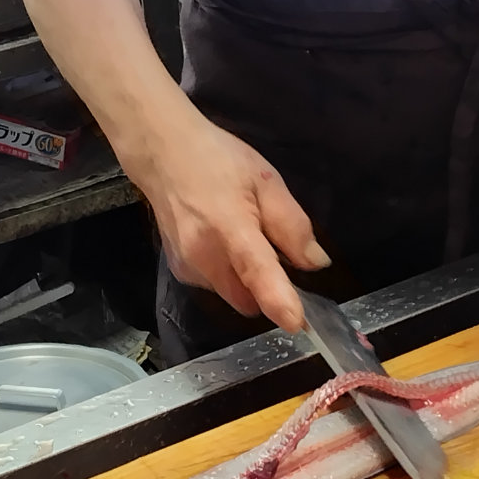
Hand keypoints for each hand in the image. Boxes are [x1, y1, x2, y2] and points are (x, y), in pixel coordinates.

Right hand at [127, 113, 329, 332]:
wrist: (162, 155)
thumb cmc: (219, 161)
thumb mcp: (267, 181)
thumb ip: (293, 226)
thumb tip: (315, 263)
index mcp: (230, 226)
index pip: (256, 271)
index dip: (277, 299)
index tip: (296, 323)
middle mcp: (204, 255)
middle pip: (249, 298)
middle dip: (267, 289)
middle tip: (275, 252)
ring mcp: (188, 267)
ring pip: (234, 295)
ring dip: (247, 281)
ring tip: (243, 238)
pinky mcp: (180, 272)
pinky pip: (217, 286)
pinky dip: (228, 274)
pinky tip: (221, 242)